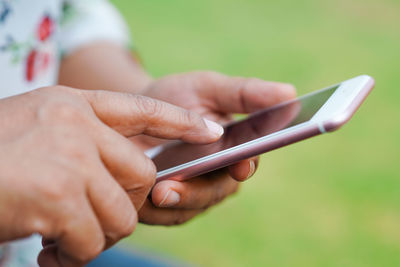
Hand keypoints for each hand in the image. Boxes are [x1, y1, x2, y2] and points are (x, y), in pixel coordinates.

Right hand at [0, 86, 222, 265]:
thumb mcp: (36, 129)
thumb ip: (82, 143)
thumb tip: (128, 177)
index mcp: (73, 104)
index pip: (141, 108)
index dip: (179, 120)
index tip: (211, 131)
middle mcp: (76, 124)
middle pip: (140, 175)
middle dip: (123, 206)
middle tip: (89, 222)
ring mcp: (69, 158)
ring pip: (121, 213)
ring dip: (95, 236)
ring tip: (60, 239)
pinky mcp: (58, 196)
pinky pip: (92, 239)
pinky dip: (73, 255)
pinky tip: (44, 251)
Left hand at [135, 71, 295, 224]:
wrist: (135, 113)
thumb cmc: (177, 98)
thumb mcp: (207, 88)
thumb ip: (244, 93)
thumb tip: (289, 92)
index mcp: (234, 148)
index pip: (248, 160)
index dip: (247, 164)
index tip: (241, 166)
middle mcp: (218, 175)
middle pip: (218, 191)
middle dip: (199, 191)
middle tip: (176, 187)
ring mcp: (193, 191)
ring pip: (192, 207)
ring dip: (176, 202)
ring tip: (157, 193)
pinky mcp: (167, 204)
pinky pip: (166, 215)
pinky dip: (155, 210)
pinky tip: (142, 199)